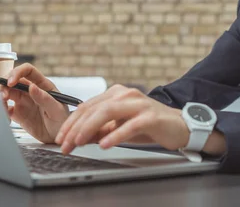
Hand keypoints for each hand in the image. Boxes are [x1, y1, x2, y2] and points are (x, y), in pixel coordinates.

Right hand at [0, 63, 69, 142]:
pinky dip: (2, 112)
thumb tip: (31, 86)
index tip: (10, 82)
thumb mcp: (57, 109)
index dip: (17, 73)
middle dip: (4, 86)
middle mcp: (31, 91)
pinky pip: (5, 109)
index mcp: (42, 85)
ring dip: (1, 98)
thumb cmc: (62, 120)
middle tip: (4, 97)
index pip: (28, 71)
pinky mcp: (18, 114)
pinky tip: (7, 120)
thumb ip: (44, 98)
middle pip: (13, 80)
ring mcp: (23, 101)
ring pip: (6, 93)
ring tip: (4, 110)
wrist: (59, 138)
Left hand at [54, 84, 190, 154]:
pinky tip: (104, 144)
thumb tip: (79, 137)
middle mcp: (126, 94)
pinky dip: (115, 135)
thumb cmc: (149, 125)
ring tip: (79, 142)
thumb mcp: (120, 127)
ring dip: (90, 128)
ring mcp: (138, 104)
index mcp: (116, 94)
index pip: (87, 106)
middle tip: (65, 144)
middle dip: (76, 127)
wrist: (178, 126)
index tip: (61, 138)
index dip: (71, 122)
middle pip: (94, 108)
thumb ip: (101, 130)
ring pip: (108, 112)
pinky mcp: (150, 116)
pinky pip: (129, 125)